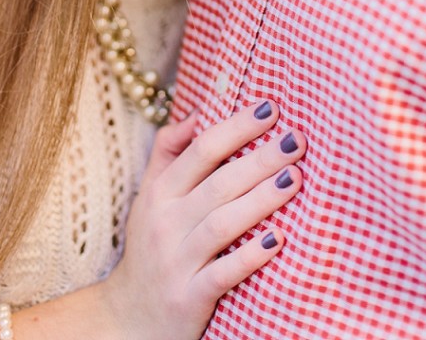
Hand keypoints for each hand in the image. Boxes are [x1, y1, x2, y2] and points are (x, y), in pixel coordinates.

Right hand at [104, 100, 304, 339]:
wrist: (129, 317)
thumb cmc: (151, 245)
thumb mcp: (150, 195)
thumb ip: (170, 151)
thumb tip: (200, 111)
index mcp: (160, 193)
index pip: (200, 150)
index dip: (236, 127)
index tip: (270, 108)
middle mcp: (166, 223)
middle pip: (218, 183)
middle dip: (260, 158)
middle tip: (296, 140)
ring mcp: (177, 261)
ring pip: (222, 224)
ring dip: (261, 200)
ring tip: (295, 178)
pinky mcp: (189, 298)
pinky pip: (223, 274)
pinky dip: (250, 256)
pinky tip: (278, 239)